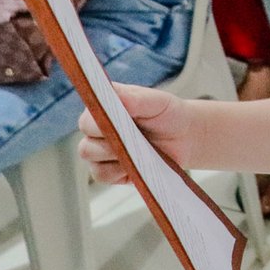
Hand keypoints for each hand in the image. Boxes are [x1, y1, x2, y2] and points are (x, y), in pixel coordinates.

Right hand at [78, 84, 193, 183]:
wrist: (184, 137)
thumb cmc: (167, 114)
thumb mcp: (157, 101)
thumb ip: (134, 98)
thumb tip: (111, 94)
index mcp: (103, 108)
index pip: (87, 120)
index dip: (98, 124)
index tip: (115, 124)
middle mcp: (97, 131)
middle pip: (85, 145)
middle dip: (109, 144)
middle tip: (133, 140)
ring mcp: (100, 152)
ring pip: (92, 161)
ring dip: (116, 156)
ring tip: (140, 150)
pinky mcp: (108, 171)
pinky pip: (102, 175)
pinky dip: (118, 171)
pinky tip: (136, 164)